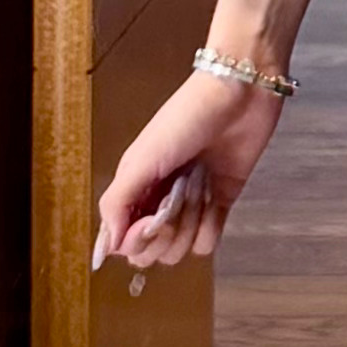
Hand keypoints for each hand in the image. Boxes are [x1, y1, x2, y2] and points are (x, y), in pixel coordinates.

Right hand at [95, 66, 280, 274]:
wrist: (239, 94)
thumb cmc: (186, 118)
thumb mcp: (143, 157)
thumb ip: (118, 202)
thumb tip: (107, 247)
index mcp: (134, 188)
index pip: (123, 240)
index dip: (135, 241)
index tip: (150, 221)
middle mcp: (158, 201)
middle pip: (151, 251)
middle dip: (164, 235)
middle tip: (175, 201)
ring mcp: (189, 205)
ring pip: (179, 250)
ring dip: (190, 225)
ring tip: (198, 187)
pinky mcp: (218, 204)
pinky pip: (207, 243)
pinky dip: (211, 227)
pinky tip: (214, 199)